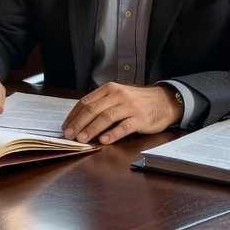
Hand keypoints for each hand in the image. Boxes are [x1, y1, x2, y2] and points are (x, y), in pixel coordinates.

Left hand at [62, 83, 182, 144]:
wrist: (164, 100)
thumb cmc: (137, 101)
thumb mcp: (118, 96)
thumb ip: (102, 104)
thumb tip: (80, 120)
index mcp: (109, 89)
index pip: (86, 101)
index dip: (74, 115)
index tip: (65, 126)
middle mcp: (118, 95)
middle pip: (93, 109)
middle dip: (78, 123)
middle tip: (68, 135)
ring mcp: (130, 107)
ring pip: (106, 117)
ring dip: (91, 129)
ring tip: (81, 139)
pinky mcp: (141, 119)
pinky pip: (124, 127)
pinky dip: (113, 134)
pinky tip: (104, 140)